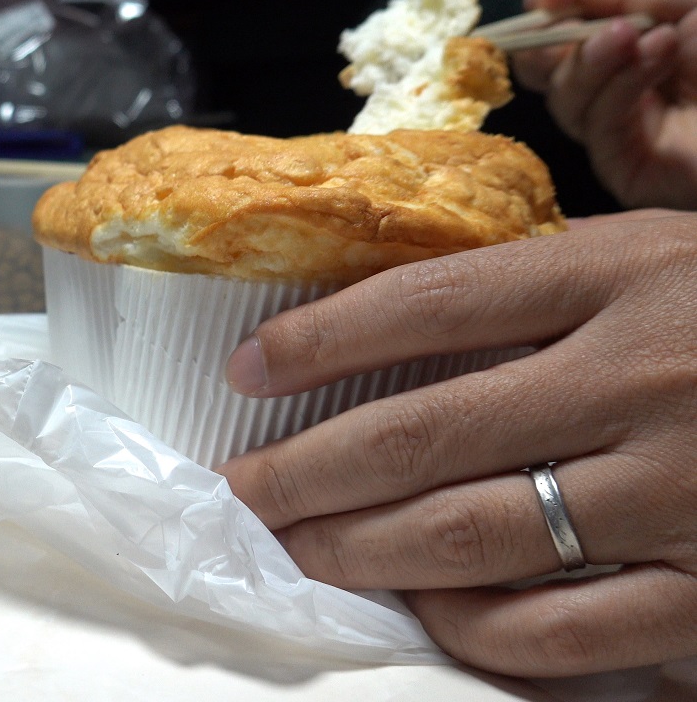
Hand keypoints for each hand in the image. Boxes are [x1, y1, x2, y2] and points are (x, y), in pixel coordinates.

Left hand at [216, 212, 696, 677]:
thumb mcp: (662, 264)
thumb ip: (547, 293)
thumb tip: (383, 334)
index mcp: (626, 277)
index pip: (429, 302)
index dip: (319, 340)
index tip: (246, 370)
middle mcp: (645, 379)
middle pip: (424, 431)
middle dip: (306, 468)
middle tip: (240, 490)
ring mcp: (682, 491)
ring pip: (473, 534)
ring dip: (362, 549)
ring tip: (298, 549)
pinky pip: (560, 628)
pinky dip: (474, 626)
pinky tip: (427, 609)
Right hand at [513, 0, 696, 208]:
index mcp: (648, 40)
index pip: (570, 30)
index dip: (549, 10)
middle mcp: (633, 87)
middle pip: (552, 72)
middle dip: (553, 42)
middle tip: (569, 14)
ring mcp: (634, 132)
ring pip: (568, 101)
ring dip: (593, 61)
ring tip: (643, 35)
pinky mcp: (637, 171)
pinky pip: (598, 132)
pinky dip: (616, 91)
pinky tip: (653, 56)